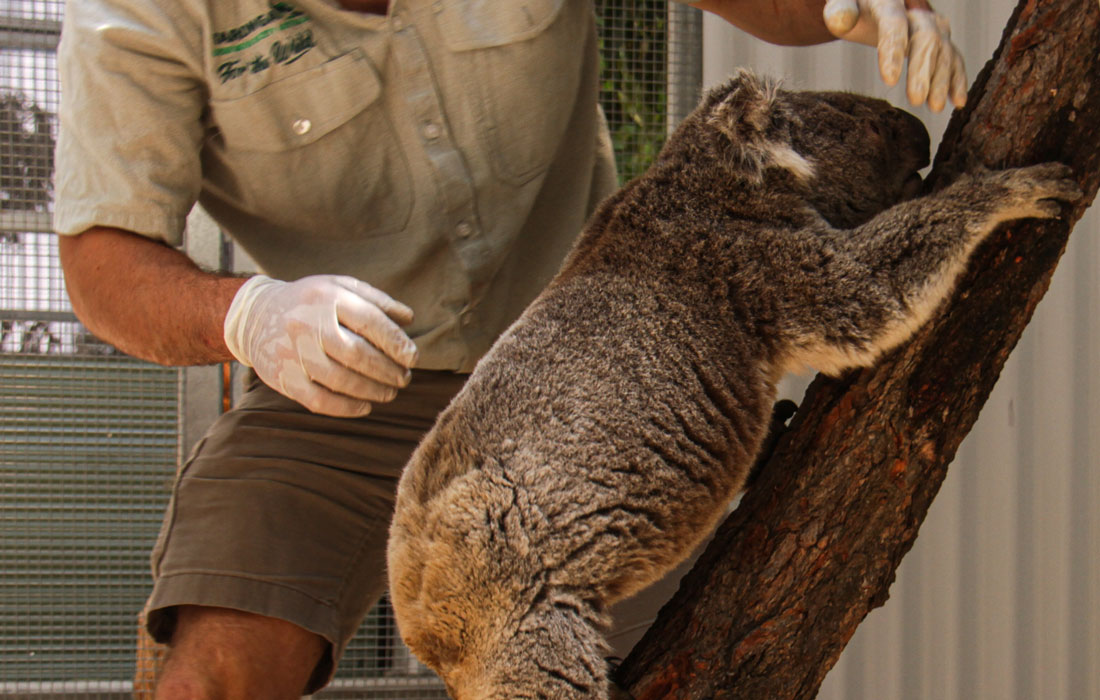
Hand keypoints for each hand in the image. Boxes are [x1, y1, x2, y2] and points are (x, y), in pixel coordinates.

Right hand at [223, 274, 418, 416]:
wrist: (254, 315)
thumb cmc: (310, 302)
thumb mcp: (340, 287)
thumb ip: (376, 300)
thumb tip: (408, 320)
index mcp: (327, 297)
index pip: (369, 321)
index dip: (396, 342)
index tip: (412, 358)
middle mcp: (307, 323)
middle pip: (357, 354)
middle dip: (387, 370)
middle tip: (404, 378)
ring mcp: (293, 352)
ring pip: (340, 380)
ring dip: (372, 391)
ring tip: (390, 393)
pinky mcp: (282, 377)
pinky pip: (318, 400)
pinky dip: (346, 407)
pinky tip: (364, 406)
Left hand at [823, 0, 966, 111]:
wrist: (873, 3)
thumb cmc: (854, 7)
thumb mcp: (841, 5)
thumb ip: (839, 10)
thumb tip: (840, 20)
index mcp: (889, 1)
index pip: (894, 24)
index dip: (893, 51)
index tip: (890, 80)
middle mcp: (917, 11)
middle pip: (926, 38)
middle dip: (923, 71)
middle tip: (916, 100)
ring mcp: (932, 25)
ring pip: (944, 50)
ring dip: (942, 79)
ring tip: (935, 107)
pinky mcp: (941, 40)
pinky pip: (953, 58)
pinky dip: (957, 79)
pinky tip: (958, 101)